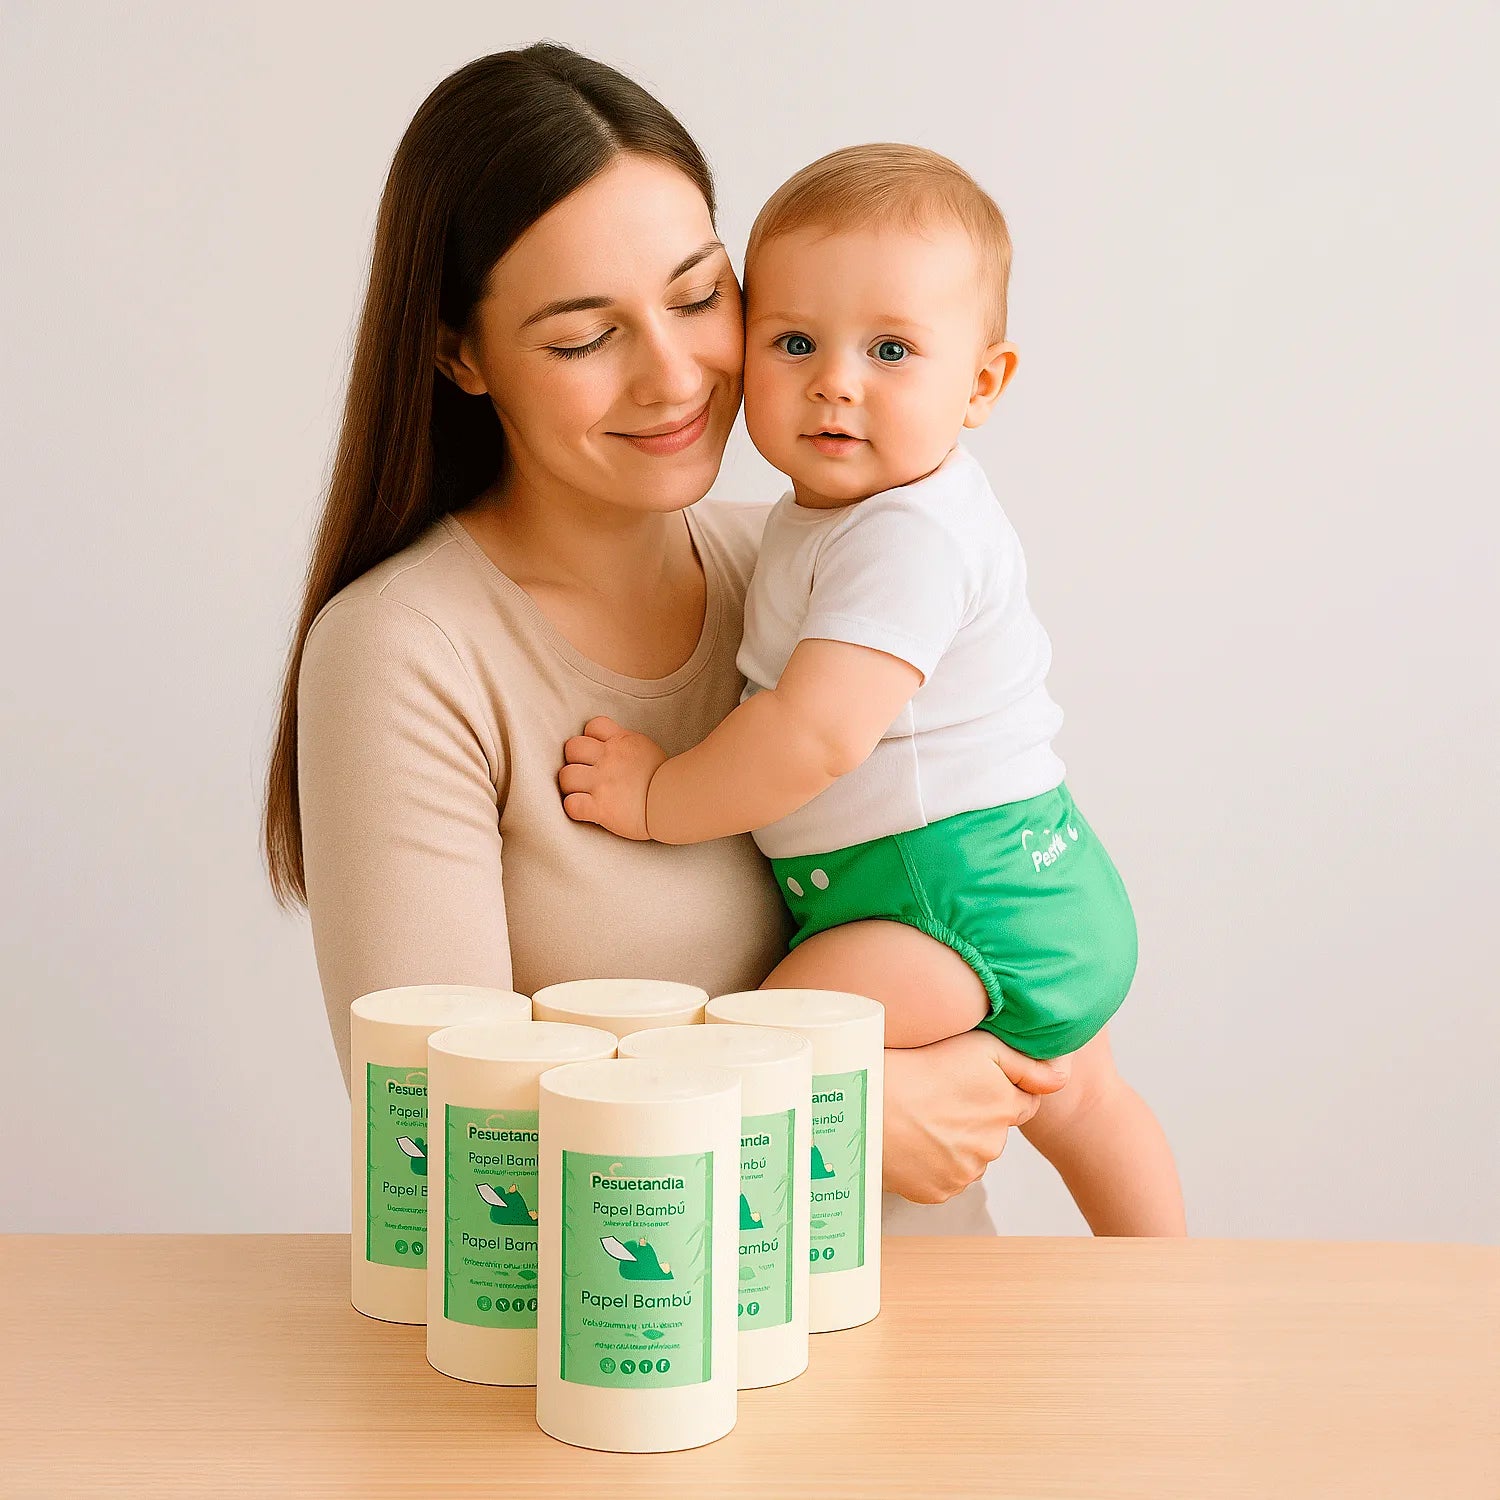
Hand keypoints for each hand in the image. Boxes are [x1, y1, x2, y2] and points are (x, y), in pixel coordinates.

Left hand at [559, 716, 668, 841]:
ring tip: (584, 794)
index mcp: (621, 742)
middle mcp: (609, 759)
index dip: (591, 739)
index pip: (592, 726)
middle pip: (572, 748)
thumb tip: (611, 745)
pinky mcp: (601, 809)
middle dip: (575, 761)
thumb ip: (625, 744)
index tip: (599, 753)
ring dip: (571, 786)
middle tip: (587, 775)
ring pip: (566, 776)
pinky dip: (574, 808)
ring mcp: (603, 784)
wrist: (679, 804)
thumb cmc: (665, 780)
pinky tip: (585, 810)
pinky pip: (571, 805)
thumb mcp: (646, 749)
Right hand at [882, 1030, 1069, 1203]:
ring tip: (919, 1117)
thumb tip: (1061, 1080)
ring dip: (952, 1142)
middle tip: (938, 1097)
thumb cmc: (919, 1064)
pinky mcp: (938, 1192)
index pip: (1022, 1104)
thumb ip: (1027, 1064)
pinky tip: (910, 1140)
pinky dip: (930, 1163)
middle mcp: (992, 1147)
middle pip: (993, 1132)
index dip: (998, 1091)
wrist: (869, 1103)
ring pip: (968, 1156)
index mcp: (1006, 1109)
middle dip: (974, 1118)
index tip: (970, 1083)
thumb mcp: (980, 1047)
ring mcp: (965, 1173)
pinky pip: (942, 1177)